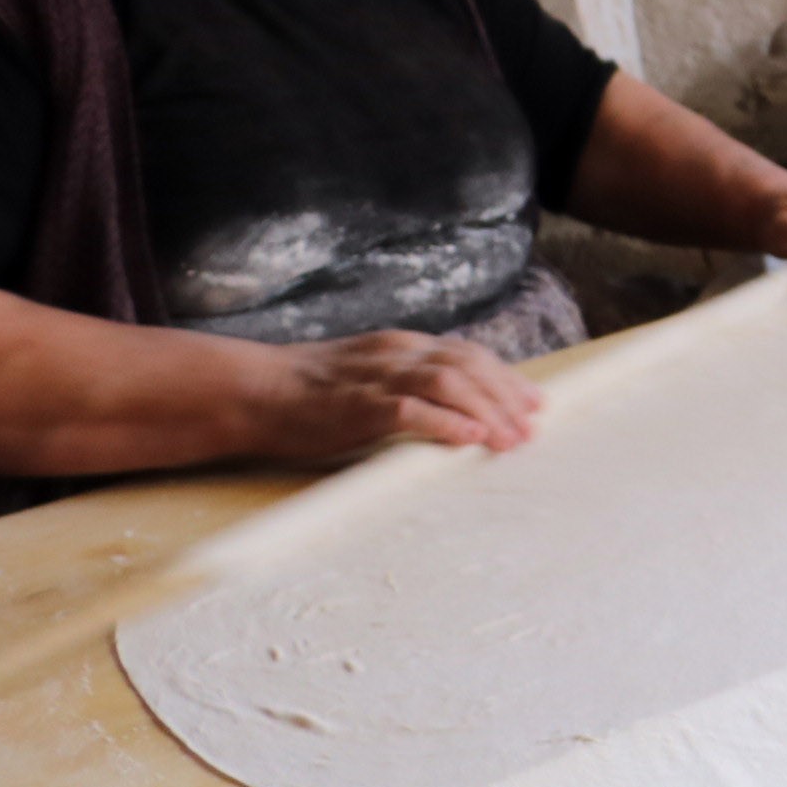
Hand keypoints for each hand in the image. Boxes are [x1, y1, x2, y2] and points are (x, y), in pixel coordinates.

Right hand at [256, 332, 544, 460]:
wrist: (252, 390)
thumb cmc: (308, 392)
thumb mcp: (368, 375)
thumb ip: (407, 383)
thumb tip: (452, 408)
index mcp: (402, 346)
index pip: (468, 354)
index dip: (506, 378)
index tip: (534, 402)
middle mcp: (397, 354)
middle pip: (469, 365)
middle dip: (506, 396)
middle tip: (532, 427)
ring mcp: (377, 377)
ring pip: (449, 382)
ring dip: (486, 411)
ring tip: (509, 440)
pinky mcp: (357, 405)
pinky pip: (410, 409)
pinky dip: (445, 422)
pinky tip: (468, 440)